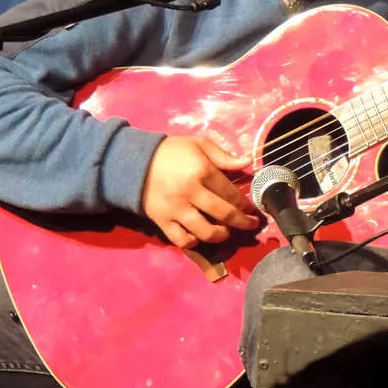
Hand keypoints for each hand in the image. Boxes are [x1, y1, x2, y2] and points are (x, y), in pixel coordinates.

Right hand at [142, 136, 259, 248]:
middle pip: (224, 214)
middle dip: (243, 222)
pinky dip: (195, 242)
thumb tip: (248, 162)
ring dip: (222, 235)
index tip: (253, 208)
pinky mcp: (162, 221)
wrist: (133, 162)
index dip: (246, 203)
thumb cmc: (171, 152)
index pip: (231, 193)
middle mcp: (190, 193)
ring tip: (227, 232)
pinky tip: (201, 236)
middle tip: (252, 225)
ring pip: (205, 232)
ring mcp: (176, 210)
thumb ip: (224, 156)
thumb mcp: (199, 145)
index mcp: (202, 171)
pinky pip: (182, 240)